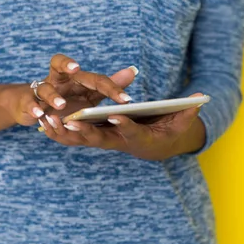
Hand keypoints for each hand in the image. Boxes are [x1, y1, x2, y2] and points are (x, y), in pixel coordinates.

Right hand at [7, 53, 137, 126]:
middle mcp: (57, 79)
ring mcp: (41, 90)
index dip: (110, 86)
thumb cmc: (66, 99)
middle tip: (76, 68)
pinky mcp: (28, 102)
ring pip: (45, 88)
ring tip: (61, 105)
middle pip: (59, 64)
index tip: (125, 99)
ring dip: (52, 96)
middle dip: (68, 66)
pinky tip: (39, 114)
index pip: (93, 76)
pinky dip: (33, 108)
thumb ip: (108, 84)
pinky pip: (30, 103)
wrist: (32, 106)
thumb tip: (133, 71)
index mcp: (74, 77)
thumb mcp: (88, 92)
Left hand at [38, 92, 206, 160]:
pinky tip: (42, 125)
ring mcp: (105, 141)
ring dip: (65, 134)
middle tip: (70, 122)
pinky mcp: (96, 137)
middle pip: (100, 140)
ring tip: (48, 121)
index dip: (124, 125)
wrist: (157, 146)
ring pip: (82, 141)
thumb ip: (188, 111)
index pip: (131, 132)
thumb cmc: (168, 131)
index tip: (115, 117)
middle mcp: (119, 142)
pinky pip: (74, 138)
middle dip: (85, 132)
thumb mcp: (181, 121)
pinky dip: (59, 134)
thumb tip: (201, 98)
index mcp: (139, 138)